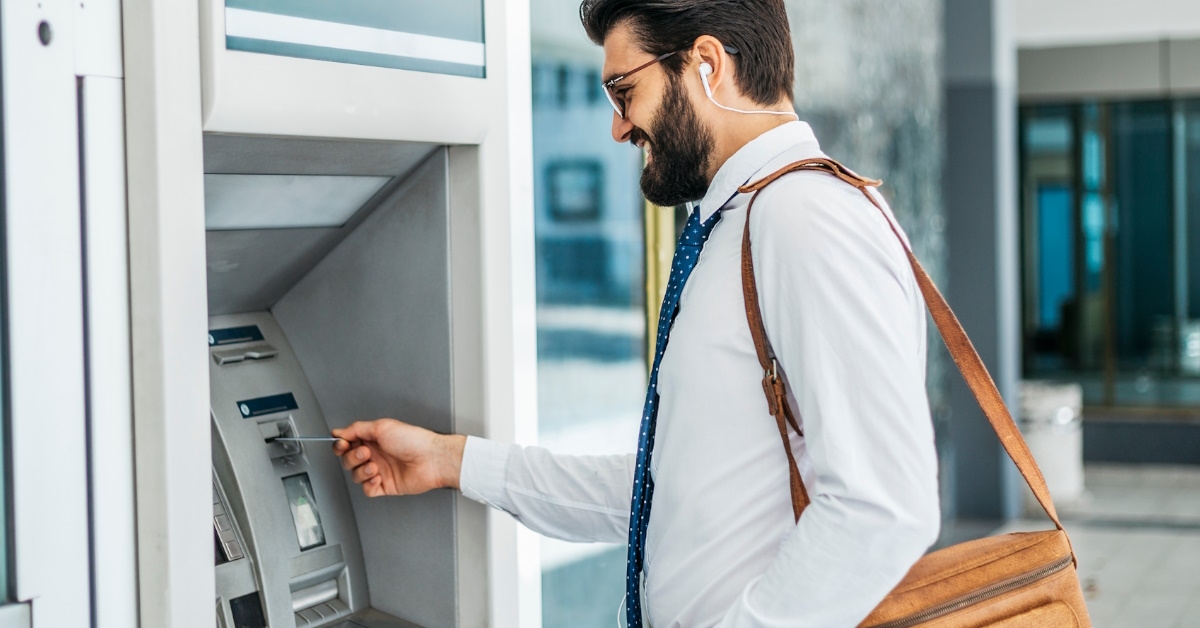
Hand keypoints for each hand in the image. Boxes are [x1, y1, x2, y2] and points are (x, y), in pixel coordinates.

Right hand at [331, 419, 465, 497]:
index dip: (340, 445)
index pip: (347, 443)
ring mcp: (379, 471)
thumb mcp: (381, 427)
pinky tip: (379, 477)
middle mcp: (375, 455)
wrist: (431, 459)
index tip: (342, 444)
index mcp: (373, 439)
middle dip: (352, 457)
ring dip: (361, 471)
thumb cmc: (413, 440)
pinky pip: (367, 490)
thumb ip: (357, 429)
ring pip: (355, 476)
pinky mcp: (385, 486)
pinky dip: (369, 484)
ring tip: (375, 466)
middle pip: (348, 460)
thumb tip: (339, 431)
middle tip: (366, 453)